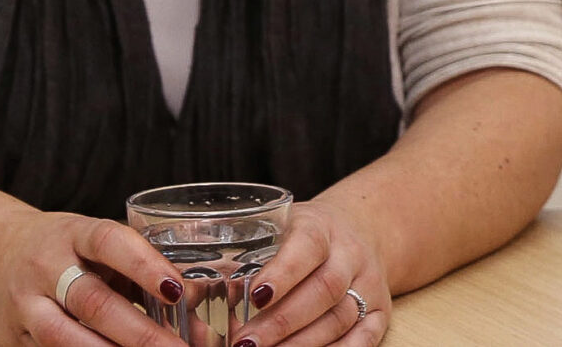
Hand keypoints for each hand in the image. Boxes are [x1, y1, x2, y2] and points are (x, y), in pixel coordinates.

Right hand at [0, 210, 187, 346]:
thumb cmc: (65, 251)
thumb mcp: (101, 248)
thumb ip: (146, 272)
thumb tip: (200, 306)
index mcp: (74, 233)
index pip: (109, 241)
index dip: (144, 264)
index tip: (177, 289)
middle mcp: (45, 266)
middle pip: (93, 302)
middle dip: (140, 332)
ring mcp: (25, 304)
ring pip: (65, 337)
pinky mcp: (13, 337)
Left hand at [234, 201, 389, 346]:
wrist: (360, 232)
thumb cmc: (299, 237)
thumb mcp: (274, 231)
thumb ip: (238, 257)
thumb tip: (180, 293)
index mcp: (320, 226)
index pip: (307, 247)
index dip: (283, 273)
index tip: (253, 296)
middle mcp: (350, 253)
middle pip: (324, 290)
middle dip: (282, 322)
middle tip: (244, 345)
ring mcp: (369, 283)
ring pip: (340, 318)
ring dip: (302, 345)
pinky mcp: (381, 311)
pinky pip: (364, 340)